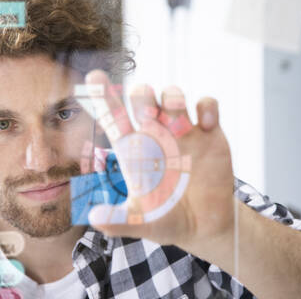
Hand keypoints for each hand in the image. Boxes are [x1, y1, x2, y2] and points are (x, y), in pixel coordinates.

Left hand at [82, 70, 235, 249]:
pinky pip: (207, 104)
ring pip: (172, 94)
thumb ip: (119, 220)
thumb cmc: (168, 218)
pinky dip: (207, 107)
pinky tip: (208, 124)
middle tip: (146, 118)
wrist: (205, 224)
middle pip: (141, 97)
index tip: (94, 76)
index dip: (103, 96)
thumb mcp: (142, 221)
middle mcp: (155, 134)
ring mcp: (182, 130)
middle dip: (141, 97)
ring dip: (173, 99)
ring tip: (178, 126)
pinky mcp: (208, 133)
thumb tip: (92, 218)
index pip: (113, 116)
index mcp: (134, 149)